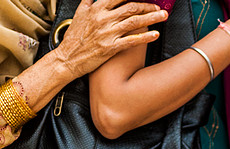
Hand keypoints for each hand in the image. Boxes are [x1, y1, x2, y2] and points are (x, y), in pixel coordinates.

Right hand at [53, 0, 168, 78]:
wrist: (66, 60)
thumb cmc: (73, 39)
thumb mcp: (79, 14)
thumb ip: (90, 1)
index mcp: (97, 9)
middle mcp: (103, 19)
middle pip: (132, 7)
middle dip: (148, 6)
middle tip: (158, 7)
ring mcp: (107, 34)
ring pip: (135, 22)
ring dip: (152, 18)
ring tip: (163, 16)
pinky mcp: (110, 48)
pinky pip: (131, 41)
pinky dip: (145, 37)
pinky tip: (155, 35)